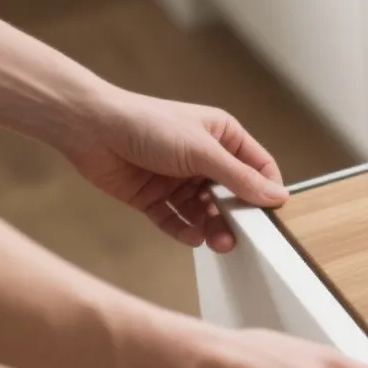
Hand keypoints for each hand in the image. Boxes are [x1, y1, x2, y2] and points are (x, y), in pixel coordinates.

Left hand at [60, 91, 288, 251]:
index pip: (257, 167)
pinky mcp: (154, 197)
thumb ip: (239, 177)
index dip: (267, 189)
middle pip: (231, 195)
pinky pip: (176, 221)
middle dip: (237, 216)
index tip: (272, 214)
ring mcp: (178, 179)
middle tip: (242, 237)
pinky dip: (185, 231)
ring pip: (205, 212)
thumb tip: (276, 195)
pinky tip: (193, 237)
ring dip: (213, 227)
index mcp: (222, 137)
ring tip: (219, 242)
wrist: (91, 129)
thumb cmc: (147, 124)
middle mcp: (203, 158)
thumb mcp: (202, 151)